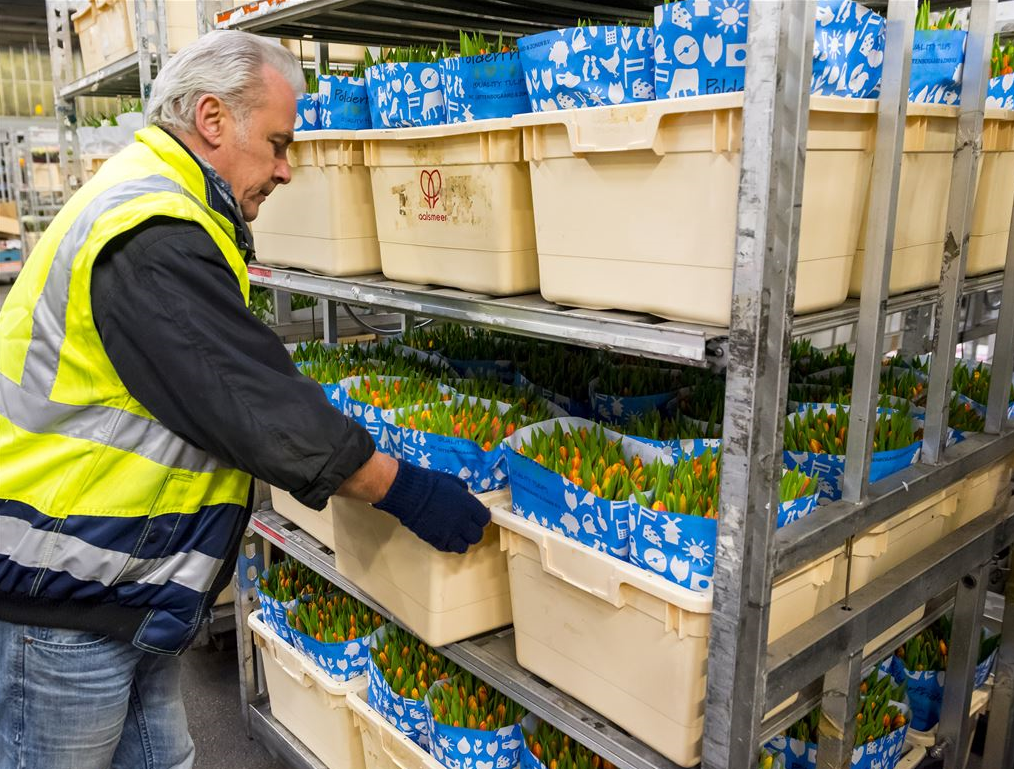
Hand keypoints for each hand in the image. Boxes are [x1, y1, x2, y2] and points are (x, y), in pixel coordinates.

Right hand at [375, 460, 490, 553]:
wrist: (411, 494)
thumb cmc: (431, 484)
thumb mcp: (453, 482)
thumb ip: (464, 493)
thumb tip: (467, 498)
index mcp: (469, 506)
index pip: (485, 519)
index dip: (480, 519)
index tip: (475, 517)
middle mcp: (463, 522)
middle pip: (477, 536)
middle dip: (472, 531)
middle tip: (466, 527)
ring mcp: (450, 533)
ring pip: (465, 546)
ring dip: (462, 541)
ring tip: (455, 534)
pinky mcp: (438, 541)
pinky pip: (449, 549)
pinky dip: (449, 544)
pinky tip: (445, 536)